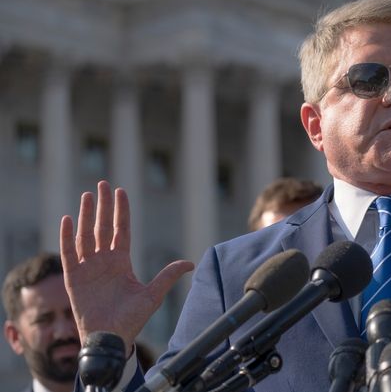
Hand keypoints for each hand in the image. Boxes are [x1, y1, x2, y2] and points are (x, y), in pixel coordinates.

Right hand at [60, 181, 193, 352]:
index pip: (121, 230)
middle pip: (103, 227)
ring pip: (86, 235)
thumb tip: (190, 263)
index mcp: (121, 262)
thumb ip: (167, 276)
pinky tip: (68, 219)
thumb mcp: (152, 295)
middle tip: (102, 184)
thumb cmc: (131, 320)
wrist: (111, 339)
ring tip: (88, 195)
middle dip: (103, 206)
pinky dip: (67, 236)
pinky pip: (68, 253)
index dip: (121, 211)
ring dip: (86, 215)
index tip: (121, 191)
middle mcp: (104, 261)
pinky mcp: (73, 278)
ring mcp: (88, 268)